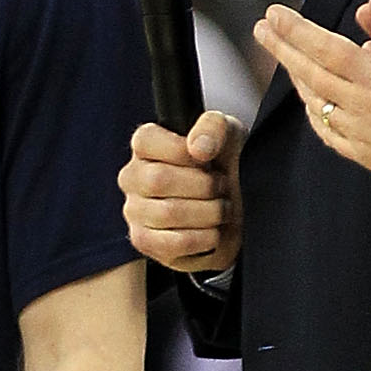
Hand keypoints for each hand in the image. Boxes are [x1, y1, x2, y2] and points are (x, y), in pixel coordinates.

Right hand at [120, 110, 244, 273]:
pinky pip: (172, 243)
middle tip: (221, 187)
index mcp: (146, 145)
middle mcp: (132, 177)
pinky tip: (212, 232)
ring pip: (168, 213)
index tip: (206, 159)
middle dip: (203, 185)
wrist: (238, 208)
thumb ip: (214, 127)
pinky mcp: (144, 242)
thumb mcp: (229, 135)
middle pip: (158, 180)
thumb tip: (199, 148)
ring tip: (220, 210)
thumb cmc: (224, 167)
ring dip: (208, 213)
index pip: (146, 141)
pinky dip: (203, 238)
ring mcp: (134, 211)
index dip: (183, 152)